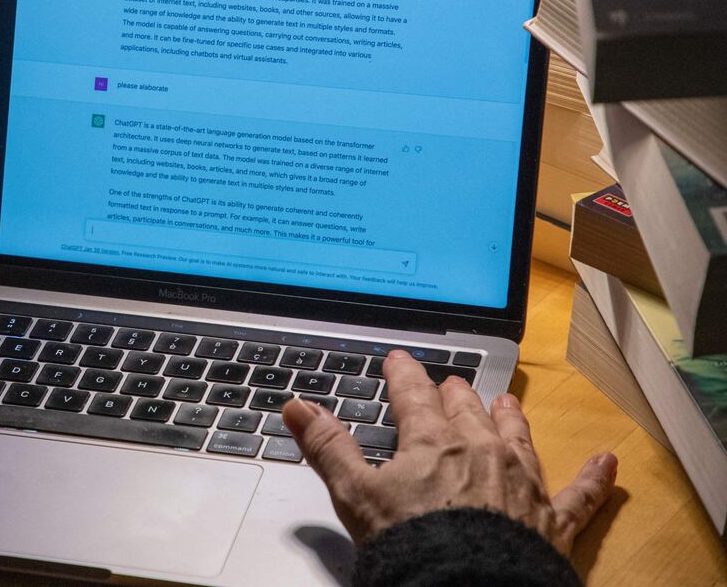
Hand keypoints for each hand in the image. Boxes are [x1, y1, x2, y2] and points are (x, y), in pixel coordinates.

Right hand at [283, 349, 616, 553]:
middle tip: (449, 382)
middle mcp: (482, 451)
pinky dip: (594, 478)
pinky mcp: (552, 520)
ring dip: (510, 417)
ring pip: (518, 437)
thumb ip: (328, 446)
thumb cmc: (413, 545)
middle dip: (455, 393)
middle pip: (467, 410)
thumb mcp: (355, 494)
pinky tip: (608, 461)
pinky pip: (579, 494)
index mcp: (433, 442)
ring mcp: (521, 483)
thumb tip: (296, 407)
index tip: (399, 359)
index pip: (414, 394)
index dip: (404, 374)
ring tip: (505, 401)